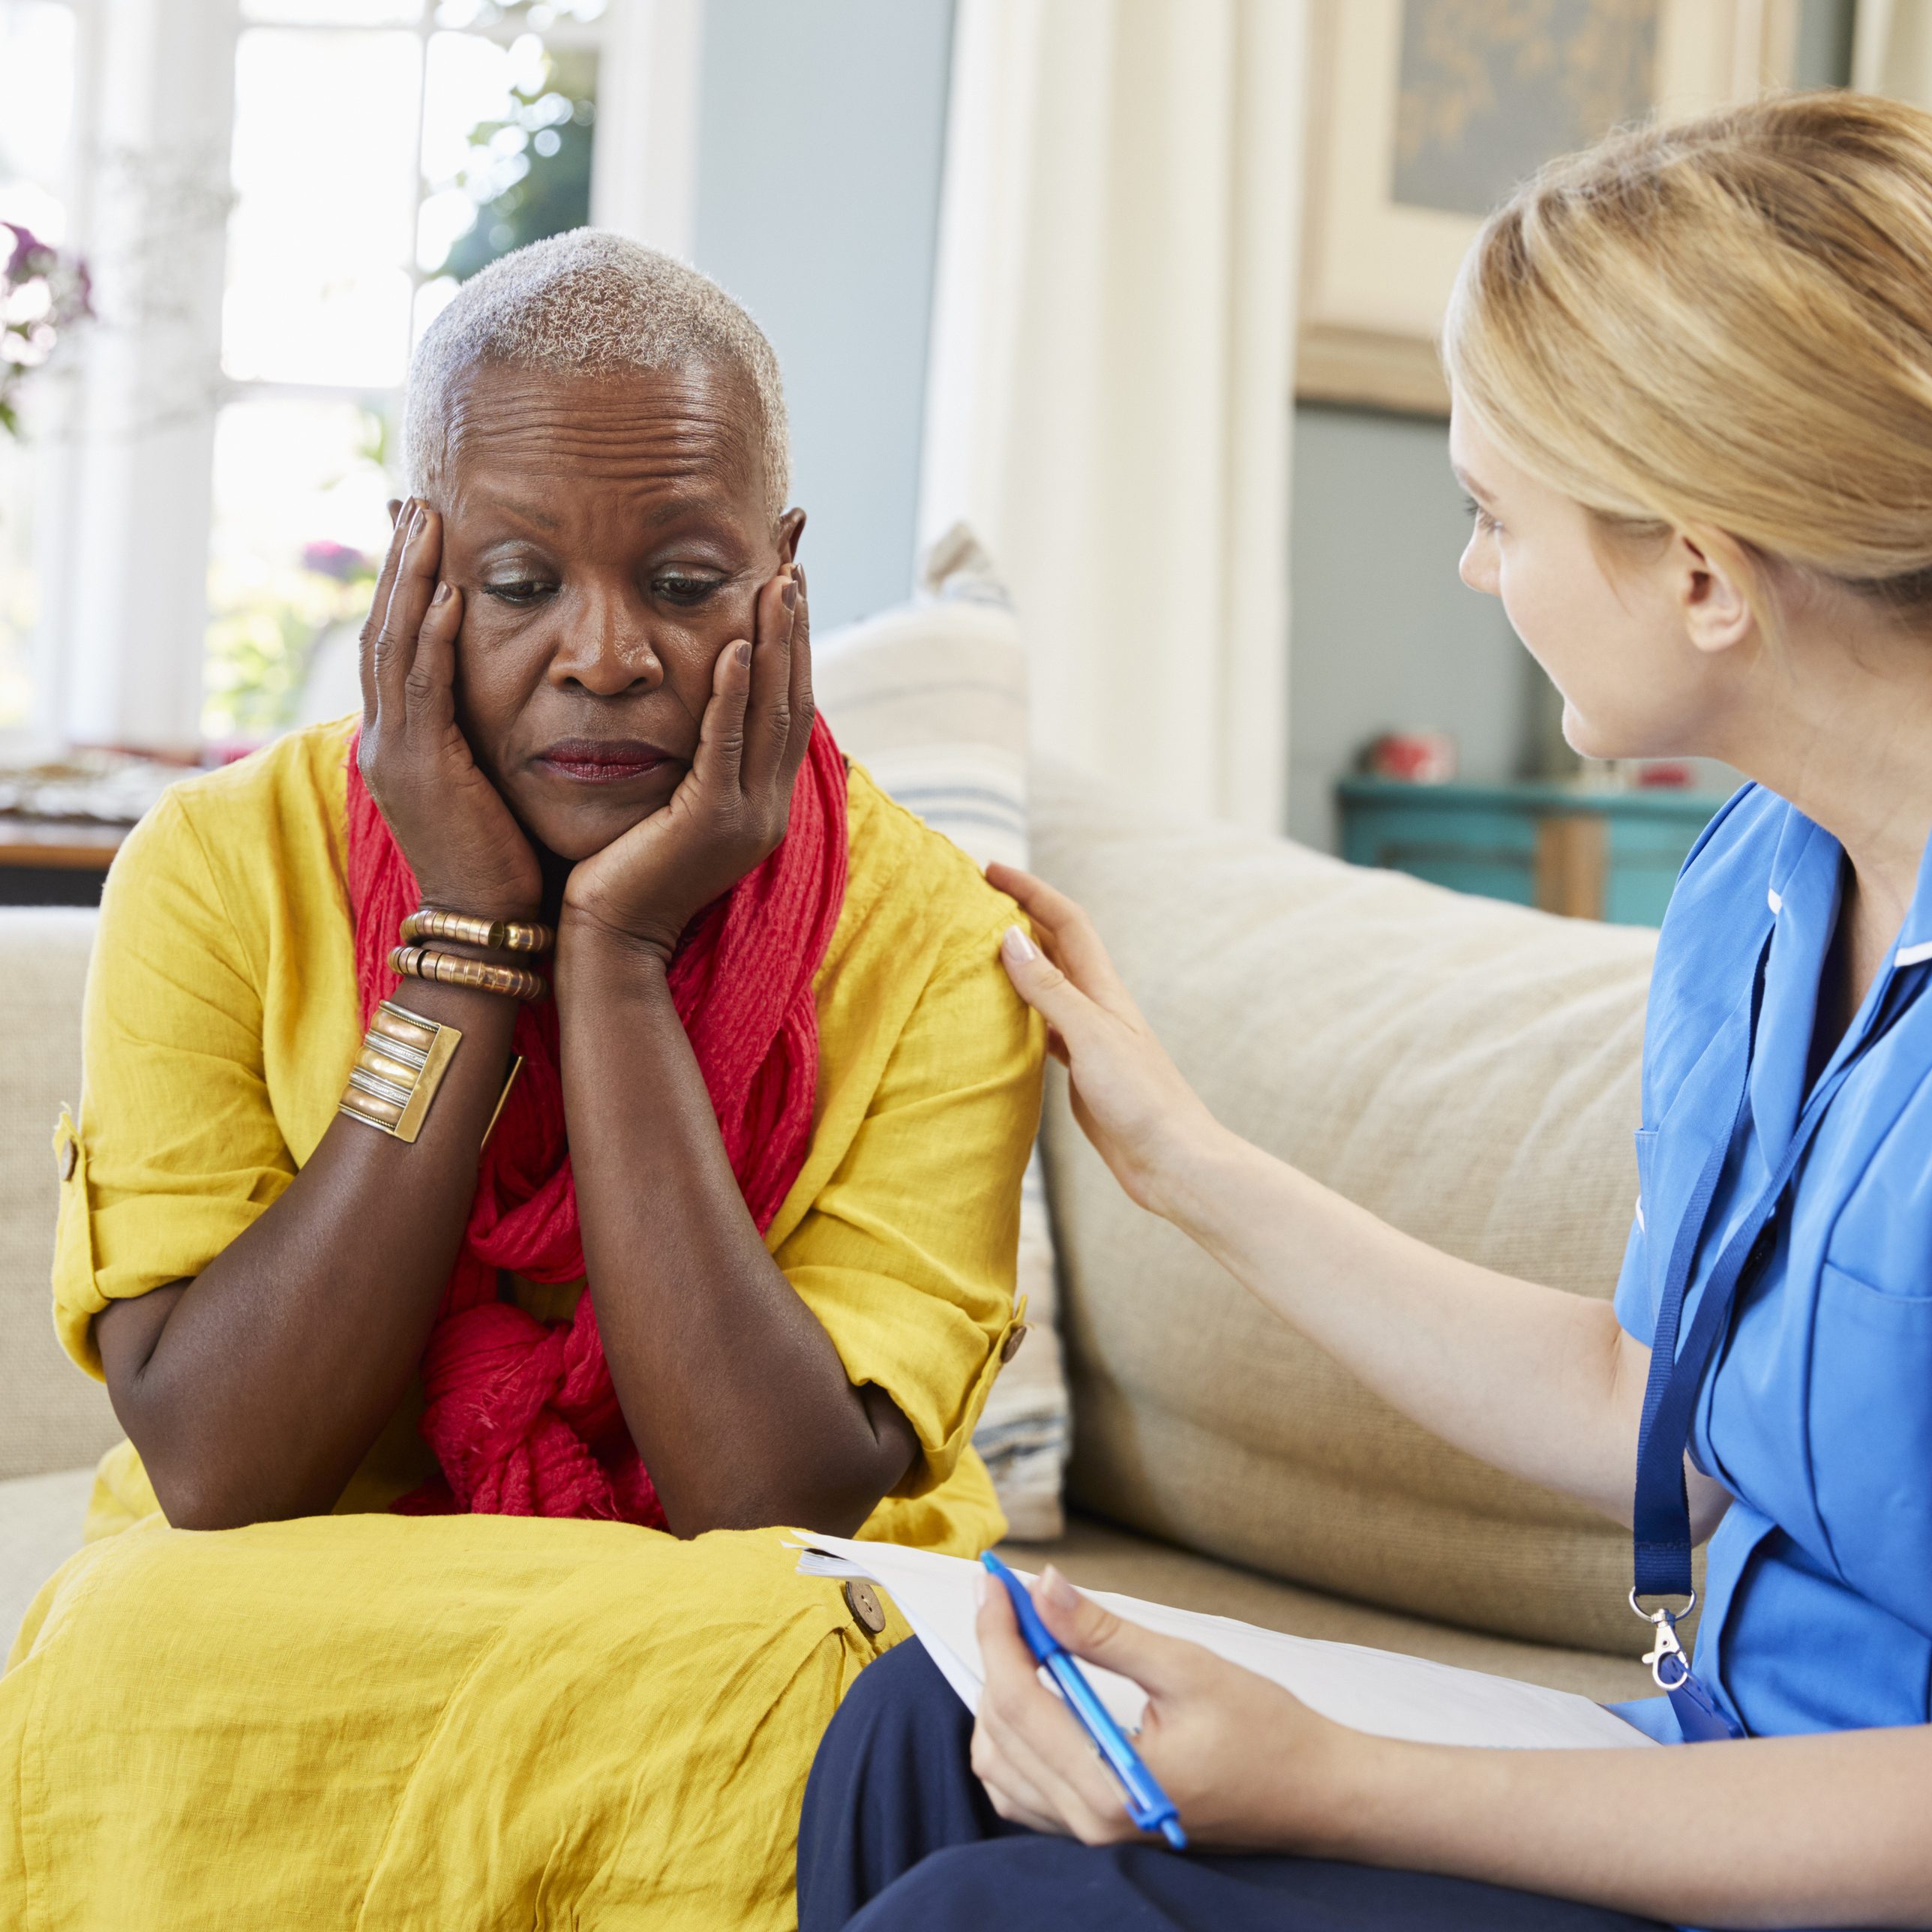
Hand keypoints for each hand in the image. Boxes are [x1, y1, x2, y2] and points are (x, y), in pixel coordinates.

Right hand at [357, 499, 541, 918]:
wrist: (484, 921)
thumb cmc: (502, 857)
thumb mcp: (488, 781)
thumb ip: (485, 734)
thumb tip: (519, 695)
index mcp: (401, 739)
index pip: (395, 643)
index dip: (404, 584)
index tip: (423, 530)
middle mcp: (386, 737)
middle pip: (383, 628)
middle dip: (399, 563)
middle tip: (415, 502)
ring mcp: (396, 752)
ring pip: (394, 646)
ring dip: (410, 580)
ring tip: (426, 522)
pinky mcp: (421, 770)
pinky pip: (424, 691)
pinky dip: (432, 639)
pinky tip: (448, 595)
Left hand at [560, 565, 812, 960]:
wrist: (610, 940)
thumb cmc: (623, 874)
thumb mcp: (670, 810)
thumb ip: (692, 766)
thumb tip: (692, 714)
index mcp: (761, 805)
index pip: (789, 713)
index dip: (794, 651)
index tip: (789, 593)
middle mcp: (767, 809)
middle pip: (794, 703)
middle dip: (796, 634)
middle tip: (794, 570)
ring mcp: (746, 817)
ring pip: (771, 715)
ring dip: (776, 646)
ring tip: (777, 587)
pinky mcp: (711, 822)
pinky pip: (725, 745)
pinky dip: (732, 693)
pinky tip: (734, 647)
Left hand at [972, 1564, 1362, 1850]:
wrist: (1318, 1797)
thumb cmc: (1268, 1734)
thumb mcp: (1187, 1668)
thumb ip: (1105, 1632)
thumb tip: (1042, 1586)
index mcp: (1111, 1785)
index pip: (1018, 1700)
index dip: (997, 1631)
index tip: (992, 1579)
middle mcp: (1091, 1823)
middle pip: (999, 1731)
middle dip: (997, 1655)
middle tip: (1014, 1600)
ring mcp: (1092, 1836)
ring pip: (1000, 1767)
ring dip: (1000, 1700)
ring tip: (1030, 1643)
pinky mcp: (1099, 1833)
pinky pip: (1023, 1792)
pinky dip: (1014, 1739)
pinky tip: (1041, 1696)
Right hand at [987, 869, 1221, 1216]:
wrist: (1172, 1161)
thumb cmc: (1142, 1099)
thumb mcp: (1091, 1037)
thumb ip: (1050, 990)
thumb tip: (1010, 937)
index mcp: (1103, 989)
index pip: (1065, 921)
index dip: (1030, 889)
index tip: (989, 869)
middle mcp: (1096, 1006)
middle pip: (1052, 946)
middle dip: (1016, 916)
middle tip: (970, 901)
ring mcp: (1088, 1038)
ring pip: (1045, 985)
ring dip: (1013, 962)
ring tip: (970, 950)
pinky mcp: (1080, 1070)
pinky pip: (1040, 1027)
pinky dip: (1015, 1012)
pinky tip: (993, 1019)